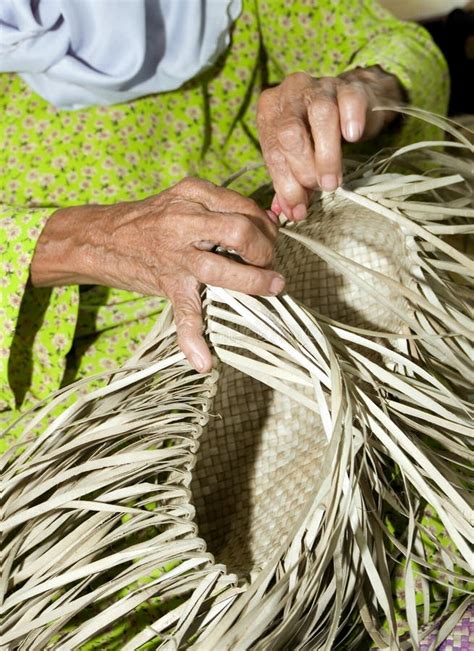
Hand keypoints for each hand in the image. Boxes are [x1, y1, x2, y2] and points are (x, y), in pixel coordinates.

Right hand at [30, 178, 282, 371]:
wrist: (100, 238)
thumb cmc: (151, 220)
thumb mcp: (185, 200)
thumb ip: (220, 209)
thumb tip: (265, 226)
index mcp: (193, 195)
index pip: (245, 207)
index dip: (266, 226)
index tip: (270, 238)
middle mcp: (185, 221)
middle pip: (241, 232)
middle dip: (265, 250)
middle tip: (269, 262)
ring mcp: (175, 255)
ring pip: (222, 269)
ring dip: (255, 281)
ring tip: (271, 287)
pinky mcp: (167, 283)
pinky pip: (183, 313)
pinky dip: (193, 339)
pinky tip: (203, 360)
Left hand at [257, 66, 403, 219]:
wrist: (353, 102)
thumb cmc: (317, 134)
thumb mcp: (297, 159)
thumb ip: (290, 183)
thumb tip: (290, 213)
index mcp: (270, 112)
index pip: (273, 151)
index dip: (285, 185)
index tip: (299, 210)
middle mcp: (291, 94)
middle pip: (290, 133)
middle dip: (303, 169)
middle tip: (319, 189)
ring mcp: (320, 87)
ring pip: (320, 116)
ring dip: (327, 155)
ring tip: (333, 181)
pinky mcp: (350, 85)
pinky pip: (350, 99)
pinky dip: (350, 119)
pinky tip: (352, 137)